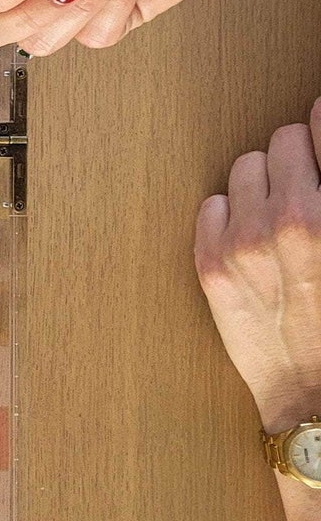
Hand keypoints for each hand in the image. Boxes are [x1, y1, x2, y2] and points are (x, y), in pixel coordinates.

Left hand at [195, 100, 320, 431]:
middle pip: (284, 140)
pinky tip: (252, 242)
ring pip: (244, 168)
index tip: (319, 123)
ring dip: (262, 185)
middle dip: (298, 159)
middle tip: (309, 189)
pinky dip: (230, 216)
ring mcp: (246, 242)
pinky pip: (212, 204)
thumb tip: (319, 132)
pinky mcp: (210, 263)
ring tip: (282, 219)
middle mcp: (294, 221)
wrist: (319, 397)